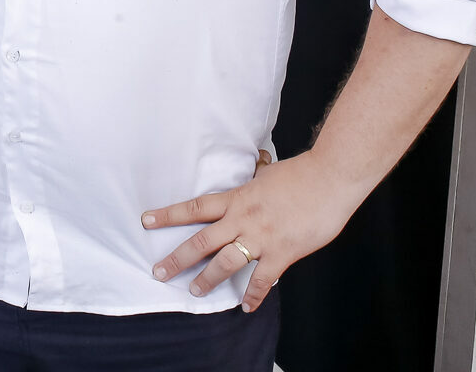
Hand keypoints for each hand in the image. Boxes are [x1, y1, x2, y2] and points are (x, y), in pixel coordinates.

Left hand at [142, 150, 363, 312]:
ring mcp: (261, 238)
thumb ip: (256, 179)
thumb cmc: (301, 174)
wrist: (329, 179)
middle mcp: (242, 219)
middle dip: (177, 258)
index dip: (168, 215)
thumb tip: (256, 168)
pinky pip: (263, 279)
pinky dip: (254, 295)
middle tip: (159, 271)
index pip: (194, 208)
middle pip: (202, 241)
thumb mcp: (268, 174)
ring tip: (194, 290)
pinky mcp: (282, 253)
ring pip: (226, 263)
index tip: (146, 220)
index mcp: (236, 198)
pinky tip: (246, 307)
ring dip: (208, 279)